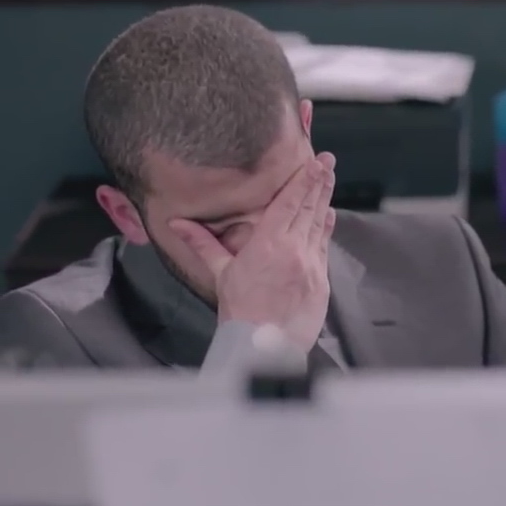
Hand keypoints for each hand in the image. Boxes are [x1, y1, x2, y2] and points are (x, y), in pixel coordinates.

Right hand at [170, 153, 337, 351]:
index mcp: (268, 244)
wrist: (263, 344)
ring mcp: (311, 264)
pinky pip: (324, 247)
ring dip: (324, 200)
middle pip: (308, 209)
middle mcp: (293, 249)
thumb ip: (203, 243)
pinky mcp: (321, 279)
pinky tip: (328, 214)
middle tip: (328, 161)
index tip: (314, 163)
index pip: (288, 204)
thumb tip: (177, 223)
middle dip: (319, 183)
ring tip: (329, 179)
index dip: (303, 181)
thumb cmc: (239, 310)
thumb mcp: (220, 273)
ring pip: (319, 225)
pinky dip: (326, 228)